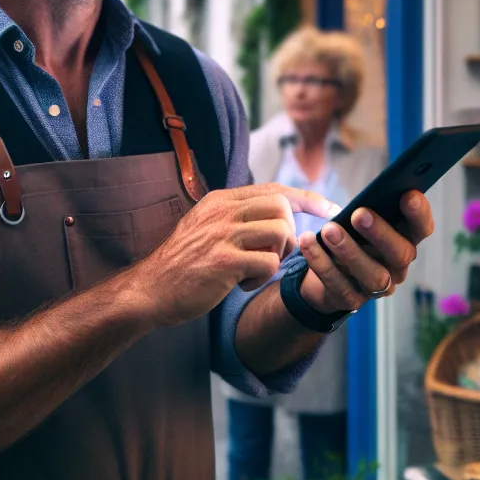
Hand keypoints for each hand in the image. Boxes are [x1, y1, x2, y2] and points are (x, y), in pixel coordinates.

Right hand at [124, 183, 340, 328]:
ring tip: (255, 270)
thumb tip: (276, 211)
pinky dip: (262, 278)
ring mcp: (222, 235)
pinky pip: (268, 264)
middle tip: (272, 256)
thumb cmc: (182, 264)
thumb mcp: (205, 227)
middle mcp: (222, 212)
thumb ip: (236, 216)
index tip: (329, 208)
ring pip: (280, 233)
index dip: (306, 198)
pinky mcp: (223, 262)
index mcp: (220, 200)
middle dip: (288, 235)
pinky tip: (242, 284)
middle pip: (281, 208)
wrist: (150, 290)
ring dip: (277, 257)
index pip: (274, 189)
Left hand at [298, 191, 433, 312]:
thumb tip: (375, 190)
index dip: (419, 214)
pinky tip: (308, 241)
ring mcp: (376, 288)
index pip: (422, 229)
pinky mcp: (350, 300)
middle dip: (381, 233)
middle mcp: (397, 267)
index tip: (408, 195)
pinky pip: (337, 283)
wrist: (323, 273)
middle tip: (359, 214)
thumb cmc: (348, 236)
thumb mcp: (358, 220)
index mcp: (404, 241)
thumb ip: (370, 206)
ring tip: (329, 230)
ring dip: (349, 250)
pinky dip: (321, 261)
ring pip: (372, 274)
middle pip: (400, 254)